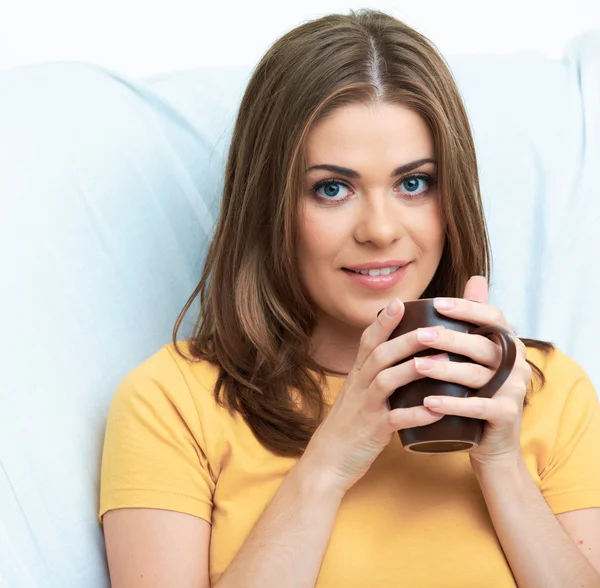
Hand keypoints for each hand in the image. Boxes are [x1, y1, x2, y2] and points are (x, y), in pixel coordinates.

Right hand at [303, 297, 447, 495]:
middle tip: (434, 327)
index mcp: (356, 376)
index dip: (383, 322)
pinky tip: (437, 410)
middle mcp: (358, 387)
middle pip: (380, 355)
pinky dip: (416, 414)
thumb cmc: (348, 427)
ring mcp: (365, 408)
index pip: (367, 342)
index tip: (401, 302)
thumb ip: (376, 377)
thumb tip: (404, 360)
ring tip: (442, 360)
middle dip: (406, 338)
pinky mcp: (372, 432)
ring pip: (386, 381)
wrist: (326, 463)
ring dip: (413, 368)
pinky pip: (395, 420)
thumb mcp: (357, 396)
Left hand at [415, 276, 531, 467]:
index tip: (436, 302)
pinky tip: (428, 401)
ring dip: (444, 370)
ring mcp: (514, 390)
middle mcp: (516, 363)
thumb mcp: (475, 356)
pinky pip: (478, 407)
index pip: (492, 316)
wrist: (489, 441)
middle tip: (419, 335)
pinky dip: (452, 404)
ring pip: (477, 375)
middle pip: (482, 344)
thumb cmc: (475, 392)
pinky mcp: (506, 415)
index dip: (466, 307)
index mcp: (507, 344)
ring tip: (417, 366)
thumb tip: (475, 278)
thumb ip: (474, 320)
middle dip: (449, 338)